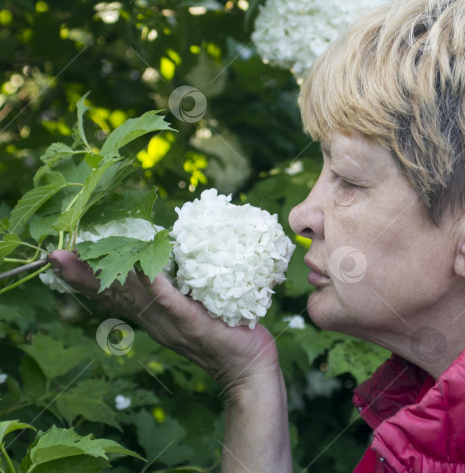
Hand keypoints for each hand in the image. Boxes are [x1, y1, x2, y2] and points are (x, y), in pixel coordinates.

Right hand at [49, 249, 294, 471]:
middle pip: (114, 295)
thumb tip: (173, 260)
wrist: (249, 369)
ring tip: (81, 256)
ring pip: (133, 296)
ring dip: (107, 275)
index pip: (114, 295)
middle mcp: (156, 322)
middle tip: (55, 255)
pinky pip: (170, 302)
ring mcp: (172, 324)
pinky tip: (143, 267)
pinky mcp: (193, 323)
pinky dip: (156, 284)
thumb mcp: (197, 309)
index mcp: (154, 317)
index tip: (61, 259)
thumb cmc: (228, 332)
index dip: (87, 279)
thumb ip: (182, 291)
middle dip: (83, 276)